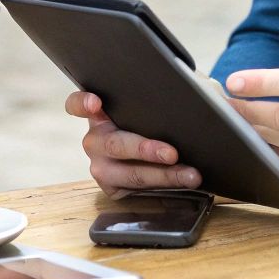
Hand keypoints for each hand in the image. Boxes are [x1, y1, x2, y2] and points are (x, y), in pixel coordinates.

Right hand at [65, 91, 201, 197]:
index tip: (97, 103)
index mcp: (101, 113)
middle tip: (172, 152)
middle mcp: (97, 139)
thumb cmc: (165, 115)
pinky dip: (166, 187)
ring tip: (191, 174)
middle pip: (113, 144)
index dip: (82, 103)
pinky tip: (185, 184)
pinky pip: (138, 190)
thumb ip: (174, 89)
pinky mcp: (114, 189)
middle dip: (145, 148)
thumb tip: (201, 87)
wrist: (173, 147)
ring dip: (163, 175)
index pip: (78, 104)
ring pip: (129, 174)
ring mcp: (102, 166)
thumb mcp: (167, 99)